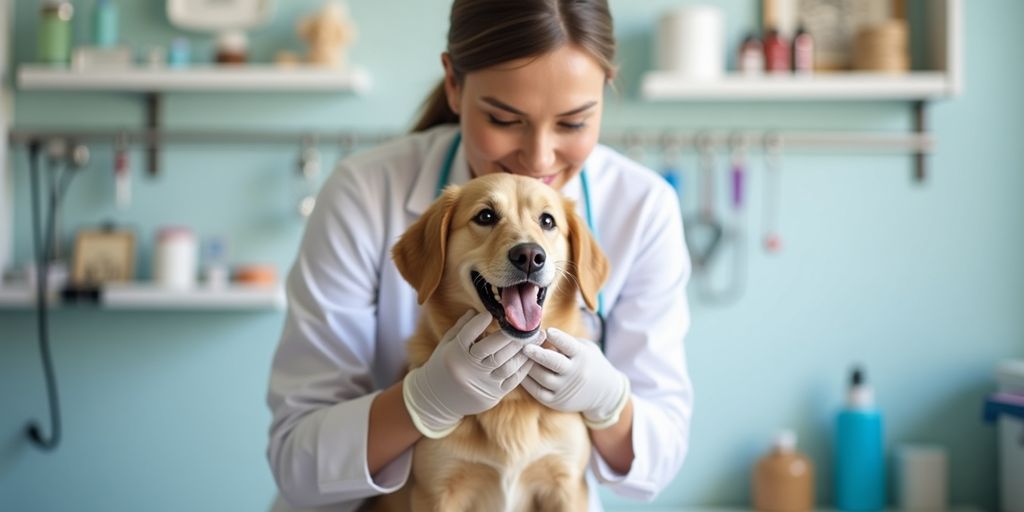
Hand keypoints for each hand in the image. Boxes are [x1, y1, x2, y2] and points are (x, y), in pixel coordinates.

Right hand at [403, 311, 534, 437]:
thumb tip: (477, 311)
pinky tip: (532, 355)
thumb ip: (461, 328)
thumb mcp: (446, 344)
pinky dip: (524, 367)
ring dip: (523, 350)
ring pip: (506, 365)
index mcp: (454, 354)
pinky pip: (512, 380)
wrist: (437, 399)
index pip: (467, 335)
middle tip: (526, 324)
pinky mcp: (493, 395)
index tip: (490, 313)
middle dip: (511, 336)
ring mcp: (482, 383)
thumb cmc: (442, 366)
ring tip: (536, 337)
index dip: (478, 323)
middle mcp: (468, 369)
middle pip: (492, 350)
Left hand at [522, 327, 630, 429]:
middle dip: (539, 354)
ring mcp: (565, 389)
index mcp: (583, 356)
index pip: (570, 346)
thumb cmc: (589, 363)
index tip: (547, 331)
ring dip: (529, 367)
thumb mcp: (584, 348)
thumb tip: (540, 335)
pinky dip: (527, 382)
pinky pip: (538, 392)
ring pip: (543, 377)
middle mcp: (575, 374)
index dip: (559, 338)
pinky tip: (520, 372)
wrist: (604, 394)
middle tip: (525, 346)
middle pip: (555, 363)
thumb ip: (565, 343)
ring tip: (518, 357)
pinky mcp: (557, 402)